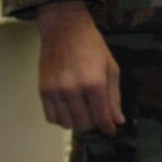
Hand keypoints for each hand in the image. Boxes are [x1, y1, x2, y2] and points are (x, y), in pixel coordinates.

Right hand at [36, 1, 123, 134]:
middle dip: (94, 124)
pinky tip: (70, 109)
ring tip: (85, 111)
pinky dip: (62, 118)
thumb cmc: (92, 46)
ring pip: (66, 123)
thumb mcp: (111, 69)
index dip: (108, 128)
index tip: (111, 131)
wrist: (64, 29)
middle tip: (99, 117)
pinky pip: (51, 117)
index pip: (101, 117)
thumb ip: (113, 97)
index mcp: (93, 83)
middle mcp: (72, 90)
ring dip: (77, 122)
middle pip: (83, 124)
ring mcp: (55, 92)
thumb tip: (118, 120)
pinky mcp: (43, 91)